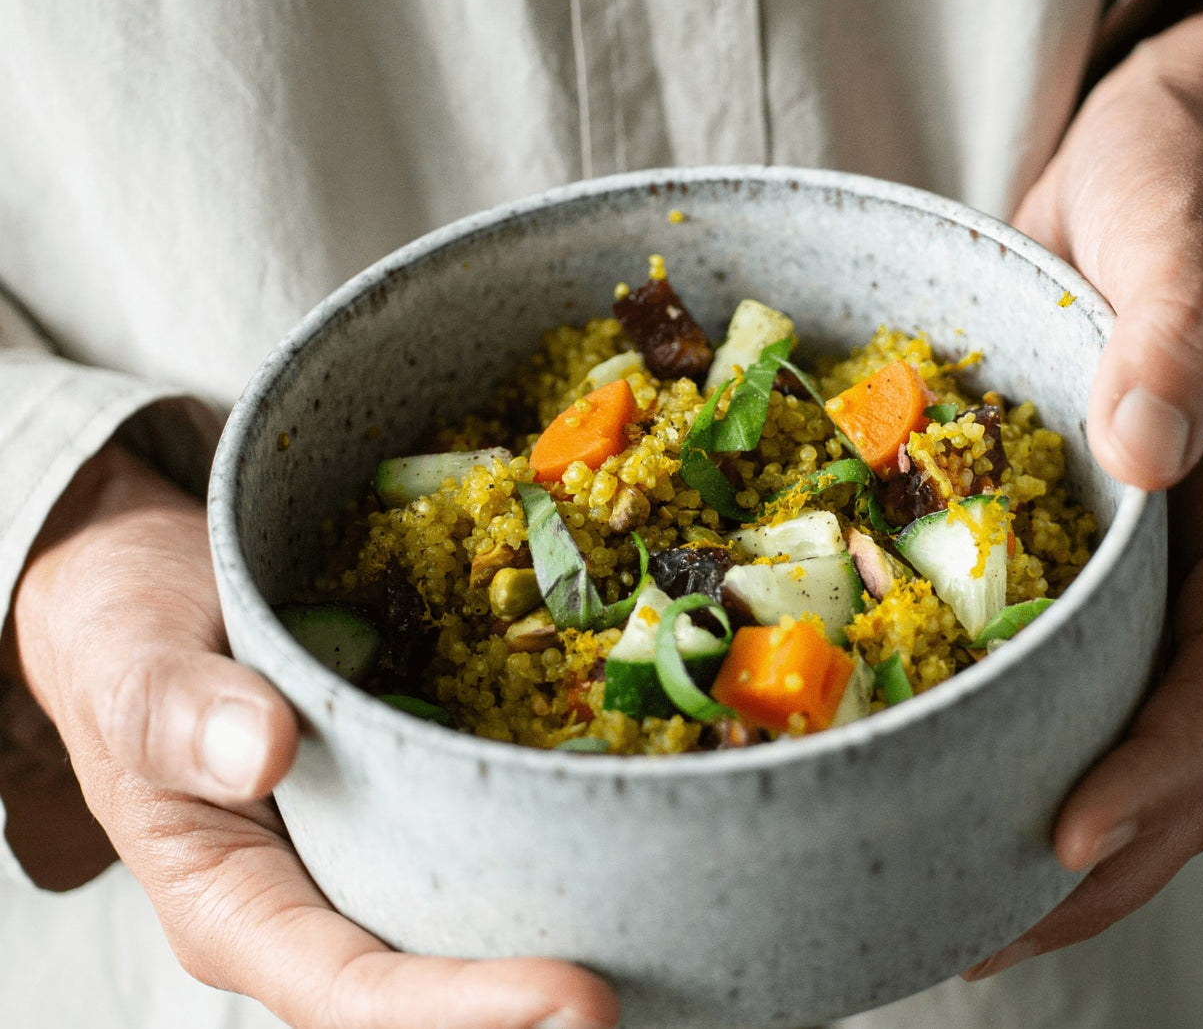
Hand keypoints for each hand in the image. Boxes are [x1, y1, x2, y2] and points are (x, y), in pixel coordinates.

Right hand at [6, 444, 619, 1028]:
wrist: (159, 594)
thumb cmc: (135, 633)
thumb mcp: (133, 659)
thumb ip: (176, 711)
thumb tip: (260, 751)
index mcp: (239, 907)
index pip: (354, 993)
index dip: (463, 1012)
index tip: (580, 998)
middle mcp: (324, 909)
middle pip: (439, 1001)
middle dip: (538, 1012)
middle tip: (652, 998)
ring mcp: (387, 863)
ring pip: (484, 937)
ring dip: (575, 942)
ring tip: (690, 949)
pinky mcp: (436, 810)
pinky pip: (506, 849)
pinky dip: (579, 850)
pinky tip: (659, 836)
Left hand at [968, 6, 1202, 976]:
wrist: (1157, 171)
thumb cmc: (1183, 190)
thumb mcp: (1183, 232)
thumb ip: (1179, 336)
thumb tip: (1145, 453)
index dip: (1157, 763)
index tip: (1069, 836)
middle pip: (1191, 750)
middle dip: (1105, 854)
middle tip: (988, 930)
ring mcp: (1154, 572)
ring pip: (1133, 739)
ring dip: (1061, 838)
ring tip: (954, 905)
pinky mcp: (1085, 560)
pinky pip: (1066, 681)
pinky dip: (1013, 747)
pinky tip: (932, 785)